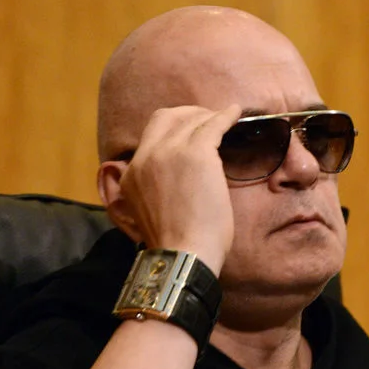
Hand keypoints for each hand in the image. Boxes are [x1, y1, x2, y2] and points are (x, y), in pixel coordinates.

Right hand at [109, 105, 240, 273]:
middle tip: (206, 120)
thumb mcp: (146, 213)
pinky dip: (226, 116)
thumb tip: (170, 182)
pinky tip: (237, 114)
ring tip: (225, 118)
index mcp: (131, 173)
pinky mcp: (197, 153)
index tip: (190, 131)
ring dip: (208, 116)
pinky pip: (213, 124)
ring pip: (191, 119)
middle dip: (187, 114)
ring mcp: (170, 152)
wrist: (183, 254)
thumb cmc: (175, 244)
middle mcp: (146, 156)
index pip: (150, 135)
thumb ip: (150, 190)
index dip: (172, 129)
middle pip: (165, 117)